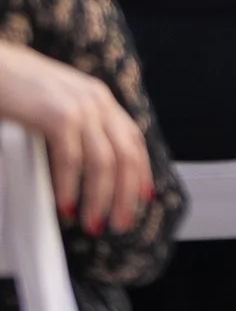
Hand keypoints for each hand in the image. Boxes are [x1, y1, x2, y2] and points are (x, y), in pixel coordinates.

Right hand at [0, 44, 153, 236]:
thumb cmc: (17, 87)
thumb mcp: (58, 104)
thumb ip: (77, 127)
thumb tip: (88, 167)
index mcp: (99, 98)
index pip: (133, 138)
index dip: (141, 170)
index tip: (143, 198)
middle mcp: (96, 100)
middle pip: (126, 154)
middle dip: (126, 194)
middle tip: (120, 222)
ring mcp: (79, 105)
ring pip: (103, 161)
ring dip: (100, 198)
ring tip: (92, 222)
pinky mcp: (58, 114)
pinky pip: (71, 159)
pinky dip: (69, 186)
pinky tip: (66, 205)